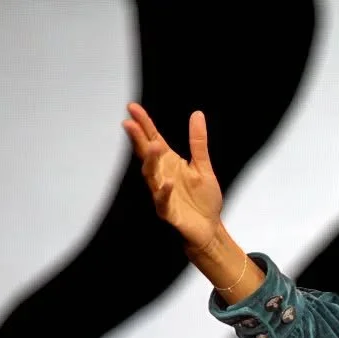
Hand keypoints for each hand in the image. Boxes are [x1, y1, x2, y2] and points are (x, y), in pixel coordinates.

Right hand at [121, 103, 221, 250]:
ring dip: (151, 162)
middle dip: (138, 139)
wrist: (209, 229)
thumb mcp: (203, 167)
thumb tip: (197, 114)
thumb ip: (198, 142)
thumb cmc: (203, 199)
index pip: (153, 139)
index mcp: (169, 163)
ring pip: (151, 176)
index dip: (144, 124)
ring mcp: (162, 194)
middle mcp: (161, 175)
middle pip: (147, 155)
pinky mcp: (168, 212)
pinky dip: (164, 192)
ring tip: (154, 146)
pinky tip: (168, 182)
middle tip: (129, 123)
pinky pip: (163, 202)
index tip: (133, 107)